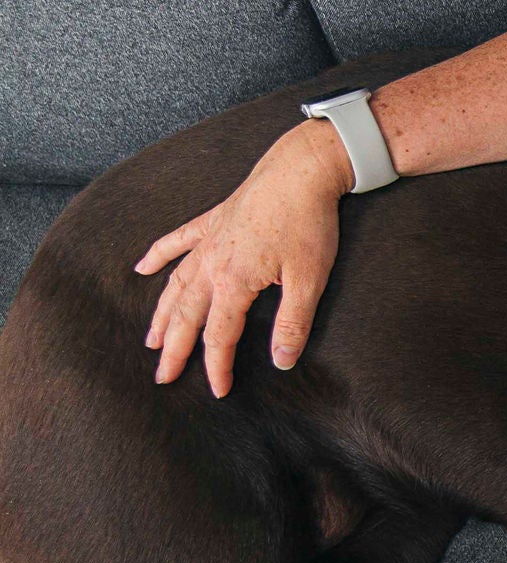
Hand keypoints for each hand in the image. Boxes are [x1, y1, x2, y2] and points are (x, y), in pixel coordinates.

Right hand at [135, 119, 354, 396]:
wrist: (300, 171)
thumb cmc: (308, 224)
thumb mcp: (309, 281)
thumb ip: (293, 324)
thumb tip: (283, 362)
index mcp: (234, 282)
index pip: (220, 335)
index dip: (217, 366)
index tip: (218, 391)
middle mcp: (211, 263)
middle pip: (187, 316)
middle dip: (175, 349)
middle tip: (162, 376)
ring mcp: (207, 241)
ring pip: (176, 285)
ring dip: (163, 314)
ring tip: (151, 339)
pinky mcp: (211, 222)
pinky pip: (175, 242)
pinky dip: (157, 256)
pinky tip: (142, 268)